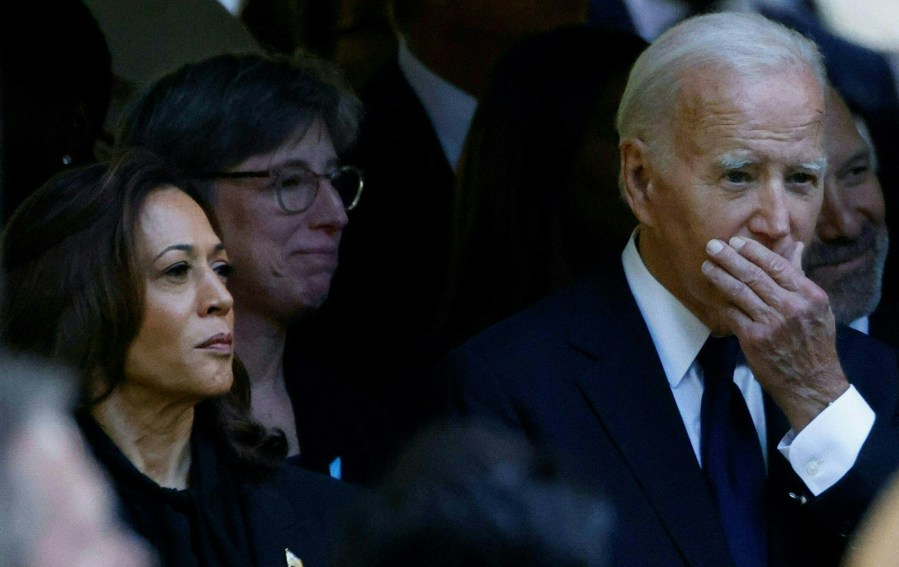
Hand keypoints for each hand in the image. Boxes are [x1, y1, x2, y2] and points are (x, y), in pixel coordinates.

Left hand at [702, 236, 848, 430]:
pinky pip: (733, 314)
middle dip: (730, 259)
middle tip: (712, 246)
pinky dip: (723, 303)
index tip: (736, 242)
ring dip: (720, 277)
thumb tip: (793, 245)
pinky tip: (714, 294)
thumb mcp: (816, 306)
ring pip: (740, 292)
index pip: (777, 265)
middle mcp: (791, 307)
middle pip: (754, 276)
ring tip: (706, 266)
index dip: (753, 252)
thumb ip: (799, 275)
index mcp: (809, 295)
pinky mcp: (755, 339)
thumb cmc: (813, 340)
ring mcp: (772, 323)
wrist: (811, 381)